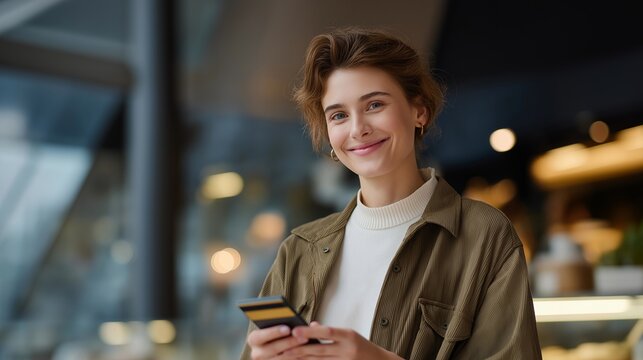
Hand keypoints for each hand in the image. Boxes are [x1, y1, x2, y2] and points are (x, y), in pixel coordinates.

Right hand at [247, 325, 308, 359]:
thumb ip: (281, 323)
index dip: (273, 332)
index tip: (288, 328)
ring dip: (296, 351)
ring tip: (307, 344)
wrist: (275, 351)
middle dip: (289, 342)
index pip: (259, 336)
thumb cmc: (276, 335)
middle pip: (273, 348)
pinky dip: (297, 358)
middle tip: (303, 337)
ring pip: (282, 358)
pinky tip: (306, 353)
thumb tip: (299, 319)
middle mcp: (256, 353)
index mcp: (254, 339)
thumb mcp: (275, 329)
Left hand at [283, 322, 402, 359]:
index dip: (310, 332)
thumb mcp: (350, 334)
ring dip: (301, 359)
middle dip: (300, 349)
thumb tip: (312, 325)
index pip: (327, 332)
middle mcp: (347, 350)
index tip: (295, 330)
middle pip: (320, 350)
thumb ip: (331, 331)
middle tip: (283, 347)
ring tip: (286, 356)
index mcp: (349, 336)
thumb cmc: (363, 347)